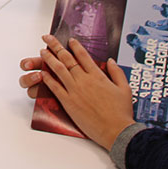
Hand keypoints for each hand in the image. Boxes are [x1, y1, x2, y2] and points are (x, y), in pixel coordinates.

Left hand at [19, 34, 136, 149]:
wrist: (115, 130)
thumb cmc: (121, 112)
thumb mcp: (125, 89)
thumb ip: (117, 72)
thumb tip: (110, 61)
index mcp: (98, 76)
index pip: (83, 56)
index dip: (75, 46)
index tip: (70, 40)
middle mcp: (84, 80)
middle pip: (67, 59)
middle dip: (56, 46)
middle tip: (48, 38)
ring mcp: (75, 91)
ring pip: (59, 70)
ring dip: (49, 59)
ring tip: (42, 51)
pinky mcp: (69, 102)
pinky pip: (55, 88)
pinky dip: (48, 79)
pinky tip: (42, 73)